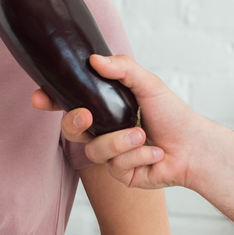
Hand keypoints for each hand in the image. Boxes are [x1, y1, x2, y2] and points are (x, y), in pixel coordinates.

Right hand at [30, 53, 206, 191]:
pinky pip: (116, 166)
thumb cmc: (173, 114)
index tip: (39, 96)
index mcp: (105, 108)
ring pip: (95, 151)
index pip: (70, 103)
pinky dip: (139, 155)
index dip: (51, 100)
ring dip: (120, 142)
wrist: (194, 147)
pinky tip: (156, 153)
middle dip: (74, 123)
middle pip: (71, 130)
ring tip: (143, 136)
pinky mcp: (121, 175)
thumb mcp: (149, 84)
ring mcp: (111, 155)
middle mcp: (104, 131)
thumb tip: (94, 59)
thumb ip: (123, 68)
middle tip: (86, 116)